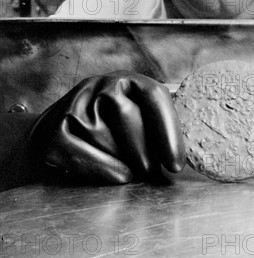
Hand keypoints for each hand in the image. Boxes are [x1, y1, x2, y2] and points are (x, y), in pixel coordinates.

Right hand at [29, 71, 185, 183]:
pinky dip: (103, 169)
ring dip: (122, 160)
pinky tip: (119, 177)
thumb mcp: (138, 119)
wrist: (57, 134)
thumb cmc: (113, 132)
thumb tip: (196, 146)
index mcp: (130, 80)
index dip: (168, 130)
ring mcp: (75, 103)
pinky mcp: (53, 128)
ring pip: (102, 134)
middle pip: (127, 115)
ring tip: (132, 172)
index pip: (153, 96)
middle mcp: (101, 84)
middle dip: (144, 150)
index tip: (176, 164)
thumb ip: (160, 127)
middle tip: (154, 174)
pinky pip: (81, 151)